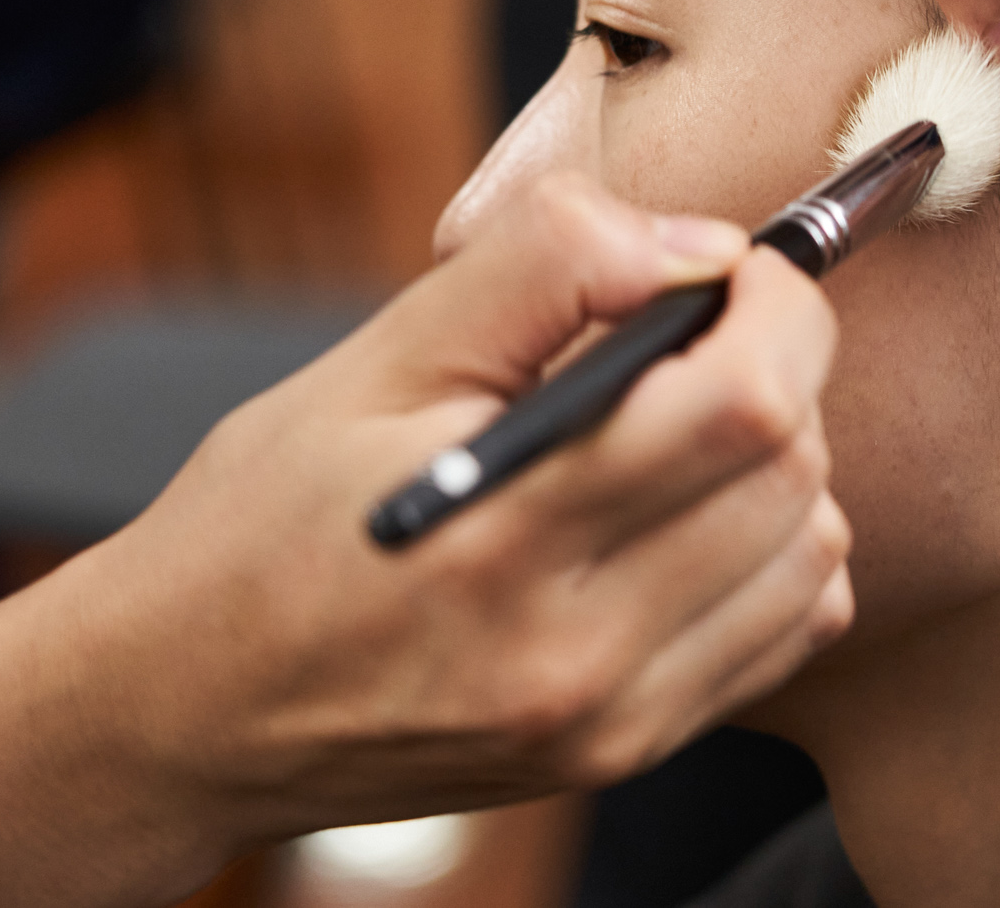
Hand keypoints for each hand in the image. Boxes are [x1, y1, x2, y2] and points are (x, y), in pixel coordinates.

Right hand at [61, 172, 851, 851]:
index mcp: (504, 536)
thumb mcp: (375, 357)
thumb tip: (698, 245)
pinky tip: (679, 514)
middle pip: (795, 474)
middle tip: (693, 334)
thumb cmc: (261, 519)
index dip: (772, 307)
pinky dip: (767, 551)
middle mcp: (575, 652)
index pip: (745, 406)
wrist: (186, 708)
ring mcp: (609, 723)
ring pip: (814, 553)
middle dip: (778, 368)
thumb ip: (544, 267)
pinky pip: (788, 630)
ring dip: (778, 462)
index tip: (730, 270)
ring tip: (674, 427)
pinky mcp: (624, 753)